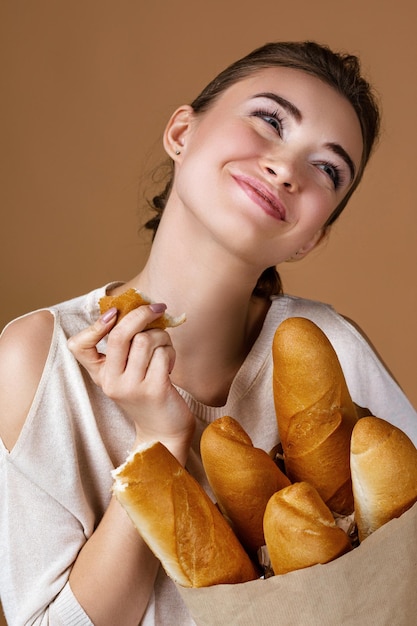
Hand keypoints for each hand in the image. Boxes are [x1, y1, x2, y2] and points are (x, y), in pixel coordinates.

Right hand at [67, 304, 194, 460]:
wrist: (163, 431)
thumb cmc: (147, 392)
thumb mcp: (128, 371)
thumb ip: (127, 345)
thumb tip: (141, 306)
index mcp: (100, 374)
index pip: (79, 346)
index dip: (94, 325)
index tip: (114, 313)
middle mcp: (111, 381)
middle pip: (120, 334)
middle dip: (141, 315)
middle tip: (158, 308)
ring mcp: (131, 387)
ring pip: (146, 340)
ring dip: (162, 337)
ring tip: (164, 348)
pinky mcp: (154, 390)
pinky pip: (162, 354)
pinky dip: (170, 352)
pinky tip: (169, 365)